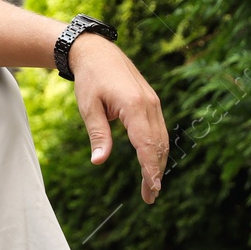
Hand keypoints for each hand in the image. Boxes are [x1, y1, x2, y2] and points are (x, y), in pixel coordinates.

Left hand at [69, 34, 167, 203]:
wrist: (98, 53)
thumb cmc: (90, 80)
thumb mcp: (89, 108)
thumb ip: (98, 135)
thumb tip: (99, 161)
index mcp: (134, 106)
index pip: (146, 144)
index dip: (150, 169)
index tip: (152, 189)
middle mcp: (149, 105)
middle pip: (158, 145)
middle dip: (156, 172)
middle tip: (150, 197)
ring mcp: (153, 103)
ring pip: (162, 139)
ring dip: (158, 163)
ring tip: (152, 186)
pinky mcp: (152, 103)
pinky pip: (158, 130)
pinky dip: (157, 149)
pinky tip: (152, 163)